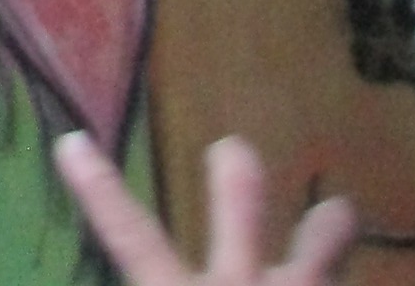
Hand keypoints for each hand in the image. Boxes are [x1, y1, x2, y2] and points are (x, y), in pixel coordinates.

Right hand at [55, 132, 356, 285]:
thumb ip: (155, 283)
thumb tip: (96, 265)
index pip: (132, 237)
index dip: (101, 190)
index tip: (72, 142)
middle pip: (239, 218)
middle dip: (237, 183)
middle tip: (234, 150)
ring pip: (320, 254)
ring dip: (329, 231)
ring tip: (342, 211)